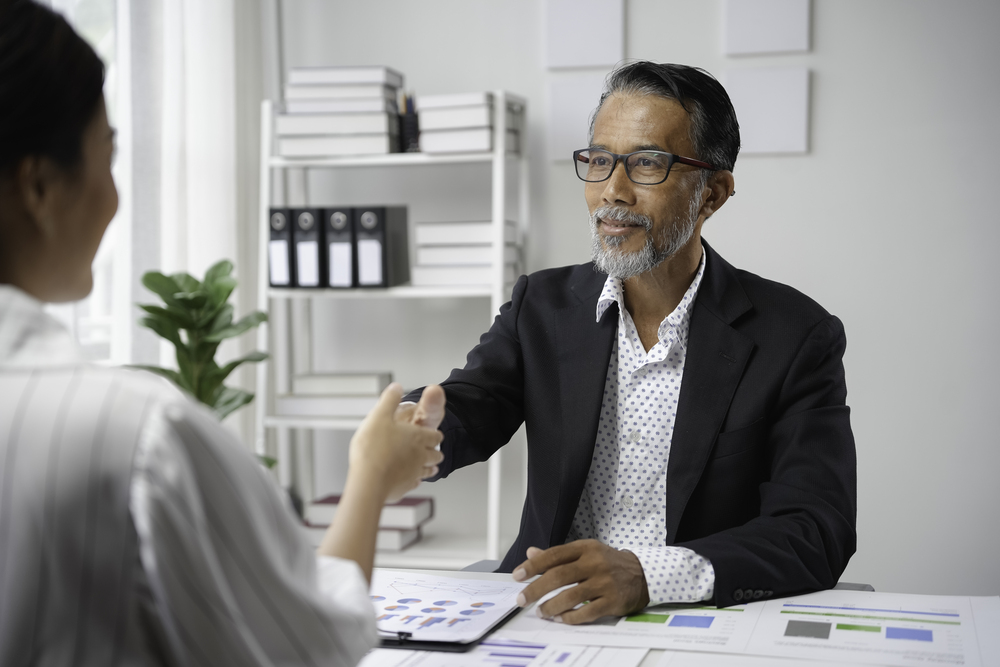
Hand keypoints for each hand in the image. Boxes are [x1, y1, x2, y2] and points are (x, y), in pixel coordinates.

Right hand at [348, 383, 443, 502]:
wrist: (369, 480)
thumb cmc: (373, 449)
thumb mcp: (379, 416)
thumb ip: (389, 400)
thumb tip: (396, 387)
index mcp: (417, 437)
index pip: (435, 435)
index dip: (435, 434)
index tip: (435, 435)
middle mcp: (420, 456)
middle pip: (435, 454)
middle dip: (435, 451)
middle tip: (435, 451)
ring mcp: (414, 473)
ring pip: (429, 470)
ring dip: (430, 467)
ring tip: (430, 468)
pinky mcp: (405, 487)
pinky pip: (414, 483)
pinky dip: (414, 481)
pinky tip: (411, 481)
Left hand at [512, 540, 649, 623]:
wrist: (642, 574)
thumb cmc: (608, 563)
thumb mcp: (585, 552)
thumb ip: (558, 555)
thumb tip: (530, 553)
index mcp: (585, 548)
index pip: (554, 555)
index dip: (533, 565)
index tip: (517, 575)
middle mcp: (594, 563)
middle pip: (559, 576)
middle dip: (536, 589)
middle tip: (523, 599)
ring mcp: (605, 582)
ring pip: (571, 596)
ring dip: (551, 606)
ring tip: (541, 612)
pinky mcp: (613, 601)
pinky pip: (587, 612)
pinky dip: (570, 617)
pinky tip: (561, 619)